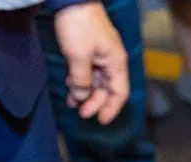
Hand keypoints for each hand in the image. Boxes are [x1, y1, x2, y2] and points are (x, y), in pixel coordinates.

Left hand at [53, 2, 128, 124]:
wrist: (72, 0)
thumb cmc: (79, 27)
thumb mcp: (78, 57)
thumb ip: (81, 80)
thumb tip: (81, 97)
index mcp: (116, 63)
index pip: (120, 93)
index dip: (111, 109)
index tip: (100, 120)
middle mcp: (112, 61)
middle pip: (107, 89)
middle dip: (95, 102)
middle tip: (81, 113)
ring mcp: (101, 55)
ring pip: (96, 81)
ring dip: (85, 93)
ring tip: (72, 102)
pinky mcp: (90, 50)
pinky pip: (89, 71)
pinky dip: (80, 81)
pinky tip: (71, 86)